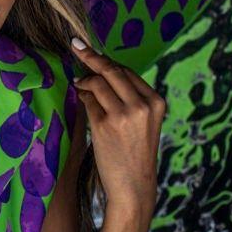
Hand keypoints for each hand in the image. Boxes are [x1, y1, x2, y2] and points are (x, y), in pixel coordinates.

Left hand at [70, 37, 165, 219]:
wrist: (133, 185)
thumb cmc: (135, 152)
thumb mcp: (143, 122)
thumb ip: (129, 97)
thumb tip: (101, 71)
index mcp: (156, 102)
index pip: (127, 71)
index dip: (106, 60)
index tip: (89, 49)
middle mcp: (142, 105)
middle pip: (111, 70)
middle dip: (91, 56)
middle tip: (75, 46)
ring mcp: (123, 115)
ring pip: (97, 83)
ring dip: (84, 80)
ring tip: (78, 83)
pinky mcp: (104, 124)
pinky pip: (88, 100)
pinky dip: (82, 95)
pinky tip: (81, 97)